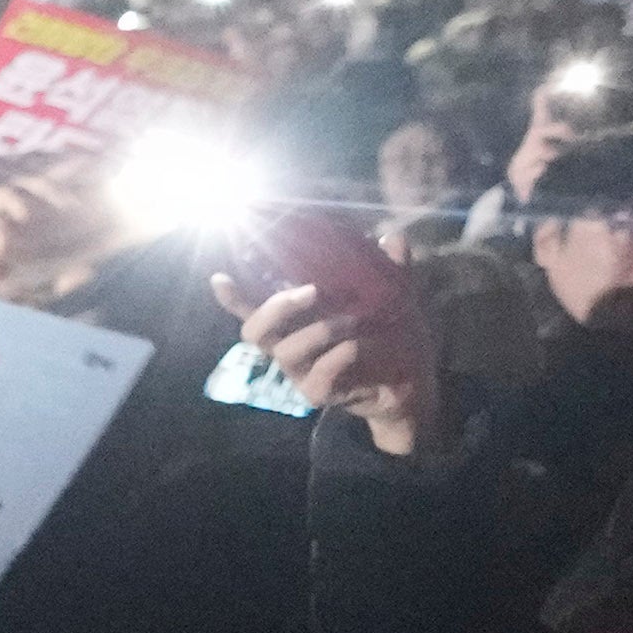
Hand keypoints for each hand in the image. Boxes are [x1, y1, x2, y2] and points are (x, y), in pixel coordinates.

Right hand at [211, 272, 439, 458]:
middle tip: (312, 290)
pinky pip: (316, 377)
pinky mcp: (318, 394)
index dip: (233, 298)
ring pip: (285, 352)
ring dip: (319, 330)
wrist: (412, 385)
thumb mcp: (394, 299)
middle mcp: (289, 346)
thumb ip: (391, 271)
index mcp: (296, 323)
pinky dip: (336, 358)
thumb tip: (392, 238)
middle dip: (276, 308)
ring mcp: (300, 373)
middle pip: (254, 331)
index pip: (255, 309)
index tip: (220, 278)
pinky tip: (356, 346)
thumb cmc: (392, 338)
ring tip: (353, 320)